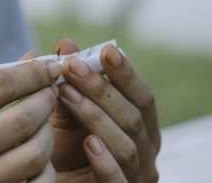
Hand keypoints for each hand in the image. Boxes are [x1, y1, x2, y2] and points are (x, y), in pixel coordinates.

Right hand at [0, 59, 60, 182]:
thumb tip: (27, 62)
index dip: (31, 73)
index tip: (50, 65)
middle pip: (22, 119)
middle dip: (46, 99)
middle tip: (50, 90)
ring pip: (33, 155)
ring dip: (47, 133)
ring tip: (43, 121)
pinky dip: (42, 167)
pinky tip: (36, 154)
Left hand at [49, 38, 159, 182]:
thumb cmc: (66, 148)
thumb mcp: (67, 112)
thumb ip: (71, 81)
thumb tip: (65, 42)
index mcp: (141, 127)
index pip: (142, 97)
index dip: (126, 73)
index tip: (105, 50)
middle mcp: (146, 151)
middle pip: (133, 116)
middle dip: (102, 89)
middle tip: (72, 66)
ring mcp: (136, 176)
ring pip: (126, 145)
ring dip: (96, 116)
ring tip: (66, 94)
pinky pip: (118, 182)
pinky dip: (105, 162)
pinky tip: (87, 143)